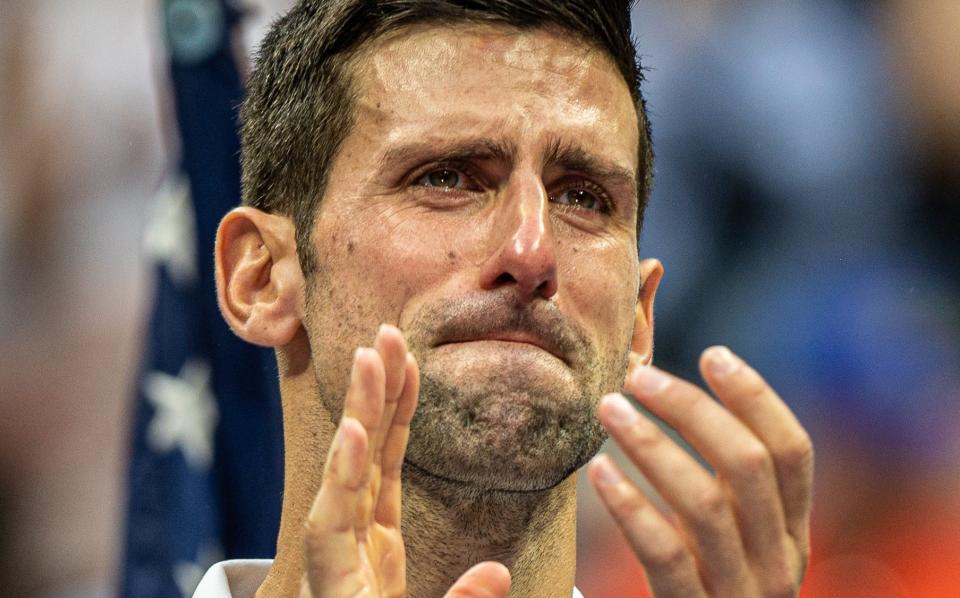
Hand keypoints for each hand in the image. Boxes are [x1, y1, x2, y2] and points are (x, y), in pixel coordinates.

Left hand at [300, 324, 510, 597]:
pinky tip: (401, 387)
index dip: (341, 479)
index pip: (331, 527)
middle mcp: (342, 551)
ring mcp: (358, 534)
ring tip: (390, 346)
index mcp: (340, 586)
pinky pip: (383, 470)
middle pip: (349, 472)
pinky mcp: (375, 531)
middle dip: (365, 409)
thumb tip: (497, 571)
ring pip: (367, 461)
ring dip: (380, 402)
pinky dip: (394, 429)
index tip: (354, 434)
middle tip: (377, 347)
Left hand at [588, 346, 812, 596]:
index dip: (758, 397)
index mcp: (790, 533)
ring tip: (608, 408)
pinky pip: (664, 554)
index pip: (794, 451)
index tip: (712, 353)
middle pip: (747, 465)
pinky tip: (597, 472)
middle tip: (636, 376)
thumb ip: (711, 477)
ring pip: (705, 502)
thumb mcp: (722, 534)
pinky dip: (630, 505)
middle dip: (691, 409)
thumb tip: (659, 381)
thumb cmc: (698, 586)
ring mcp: (740, 593)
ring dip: (652, 444)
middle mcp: (778, 561)